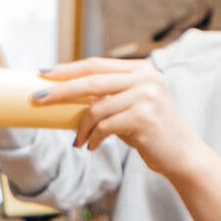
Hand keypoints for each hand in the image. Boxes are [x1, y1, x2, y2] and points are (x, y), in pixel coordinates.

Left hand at [33, 58, 206, 178]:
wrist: (182, 156)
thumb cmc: (150, 132)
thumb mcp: (129, 107)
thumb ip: (107, 97)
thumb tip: (66, 94)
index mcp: (140, 69)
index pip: (96, 64)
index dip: (67, 68)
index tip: (43, 73)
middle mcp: (145, 78)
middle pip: (91, 80)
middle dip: (60, 90)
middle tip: (38, 97)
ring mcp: (147, 96)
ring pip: (96, 107)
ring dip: (81, 126)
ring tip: (78, 140)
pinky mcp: (145, 117)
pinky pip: (105, 126)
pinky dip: (92, 138)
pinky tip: (90, 146)